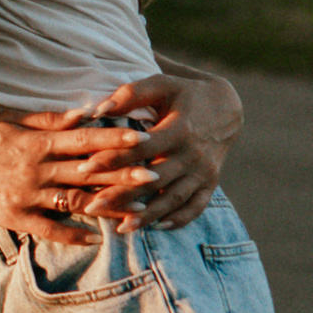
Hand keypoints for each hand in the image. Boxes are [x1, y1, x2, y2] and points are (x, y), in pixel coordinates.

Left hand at [38, 74, 234, 231]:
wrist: (227, 107)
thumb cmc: (185, 93)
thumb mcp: (163, 84)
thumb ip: (131, 94)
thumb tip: (97, 110)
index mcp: (180, 129)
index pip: (142, 149)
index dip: (113, 158)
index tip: (85, 167)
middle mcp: (194, 154)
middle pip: (154, 180)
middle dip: (122, 195)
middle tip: (92, 207)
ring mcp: (204, 172)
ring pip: (173, 199)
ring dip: (148, 215)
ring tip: (121, 228)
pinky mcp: (211, 183)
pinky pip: (196, 207)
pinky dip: (179, 220)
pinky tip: (157, 228)